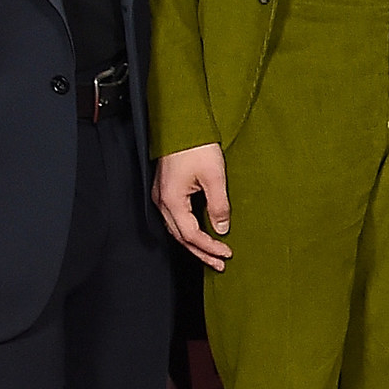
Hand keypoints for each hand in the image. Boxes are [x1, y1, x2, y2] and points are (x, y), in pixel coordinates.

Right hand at [155, 142, 232, 269]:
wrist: (182, 124)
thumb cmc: (197, 146)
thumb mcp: (214, 177)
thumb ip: (218, 205)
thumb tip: (221, 229)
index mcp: (171, 201)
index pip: (190, 235)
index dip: (209, 247)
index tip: (226, 254)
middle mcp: (162, 202)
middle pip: (181, 237)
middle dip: (201, 252)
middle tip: (220, 264)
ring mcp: (161, 196)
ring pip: (177, 229)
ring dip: (195, 243)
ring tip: (212, 255)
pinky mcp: (166, 190)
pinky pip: (176, 218)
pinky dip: (189, 230)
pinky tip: (201, 233)